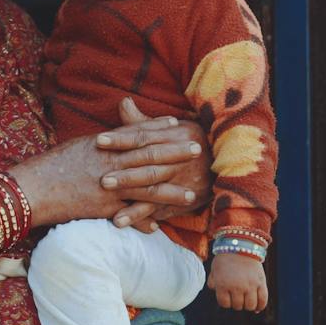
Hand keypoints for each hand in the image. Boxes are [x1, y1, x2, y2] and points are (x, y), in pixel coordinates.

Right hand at [8, 98, 207, 230]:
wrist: (34, 187)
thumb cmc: (51, 165)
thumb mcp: (78, 147)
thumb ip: (100, 144)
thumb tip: (111, 139)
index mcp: (105, 145)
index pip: (136, 133)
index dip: (158, 128)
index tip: (176, 123)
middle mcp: (111, 163)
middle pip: (150, 156)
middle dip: (175, 153)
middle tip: (198, 149)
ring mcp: (109, 186)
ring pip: (146, 188)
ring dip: (170, 192)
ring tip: (191, 195)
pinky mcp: (102, 207)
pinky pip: (128, 215)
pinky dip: (142, 221)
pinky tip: (158, 228)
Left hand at [95, 99, 213, 230]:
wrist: (227, 161)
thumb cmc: (190, 141)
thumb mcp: (171, 128)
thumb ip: (143, 121)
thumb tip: (123, 102)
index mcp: (174, 136)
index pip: (143, 137)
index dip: (121, 139)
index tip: (98, 140)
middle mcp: (179, 159)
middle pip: (149, 166)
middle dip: (126, 175)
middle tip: (101, 179)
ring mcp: (183, 181)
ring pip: (155, 191)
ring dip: (133, 204)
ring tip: (112, 214)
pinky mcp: (185, 199)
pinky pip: (162, 210)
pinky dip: (143, 217)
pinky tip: (123, 222)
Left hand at [208, 252, 268, 311]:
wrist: (241, 244)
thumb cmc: (226, 258)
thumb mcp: (214, 270)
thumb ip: (213, 283)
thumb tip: (219, 295)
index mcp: (223, 284)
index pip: (224, 304)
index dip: (225, 301)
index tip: (227, 296)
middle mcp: (236, 287)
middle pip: (238, 306)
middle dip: (236, 302)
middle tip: (237, 295)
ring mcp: (250, 285)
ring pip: (250, 306)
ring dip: (248, 305)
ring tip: (247, 299)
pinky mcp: (261, 282)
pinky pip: (263, 300)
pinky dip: (260, 306)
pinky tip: (257, 307)